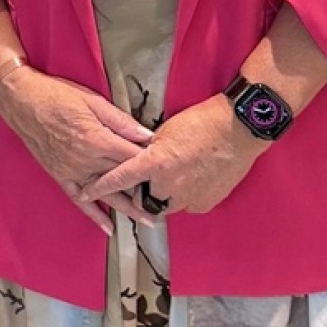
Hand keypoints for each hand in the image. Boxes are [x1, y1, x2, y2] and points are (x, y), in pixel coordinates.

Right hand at [0, 67, 154, 234]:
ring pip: (106, 194)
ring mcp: (73, 171)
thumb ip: (120, 121)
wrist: (22, 102)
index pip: (132, 157)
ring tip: (147, 221)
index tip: (167, 169)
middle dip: (145, 189)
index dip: (150, 163)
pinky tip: (108, 227)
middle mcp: (86, 160)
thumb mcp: (92, 100)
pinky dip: (93, 215)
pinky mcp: (61, 176)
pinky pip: (80, 200)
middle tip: (167, 201)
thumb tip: (145, 134)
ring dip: (127, 208)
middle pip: (123, 178)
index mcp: (97, 139)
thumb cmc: (57, 96)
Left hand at [89, 93, 266, 215]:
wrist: (240, 128)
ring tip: (183, 171)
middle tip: (159, 173)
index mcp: (155, 163)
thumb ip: (148, 150)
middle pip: (146, 199)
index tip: (86, 193)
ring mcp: (188, 197)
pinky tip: (198, 176)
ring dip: (168, 193)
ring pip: (168, 204)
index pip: (120, 179)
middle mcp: (168, 185)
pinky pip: (189, 205)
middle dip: (146, 190)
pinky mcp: (205, 203)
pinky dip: (189, 195)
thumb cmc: (203, 122)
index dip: (101, 187)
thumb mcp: (166, 131)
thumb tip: (138, 159)